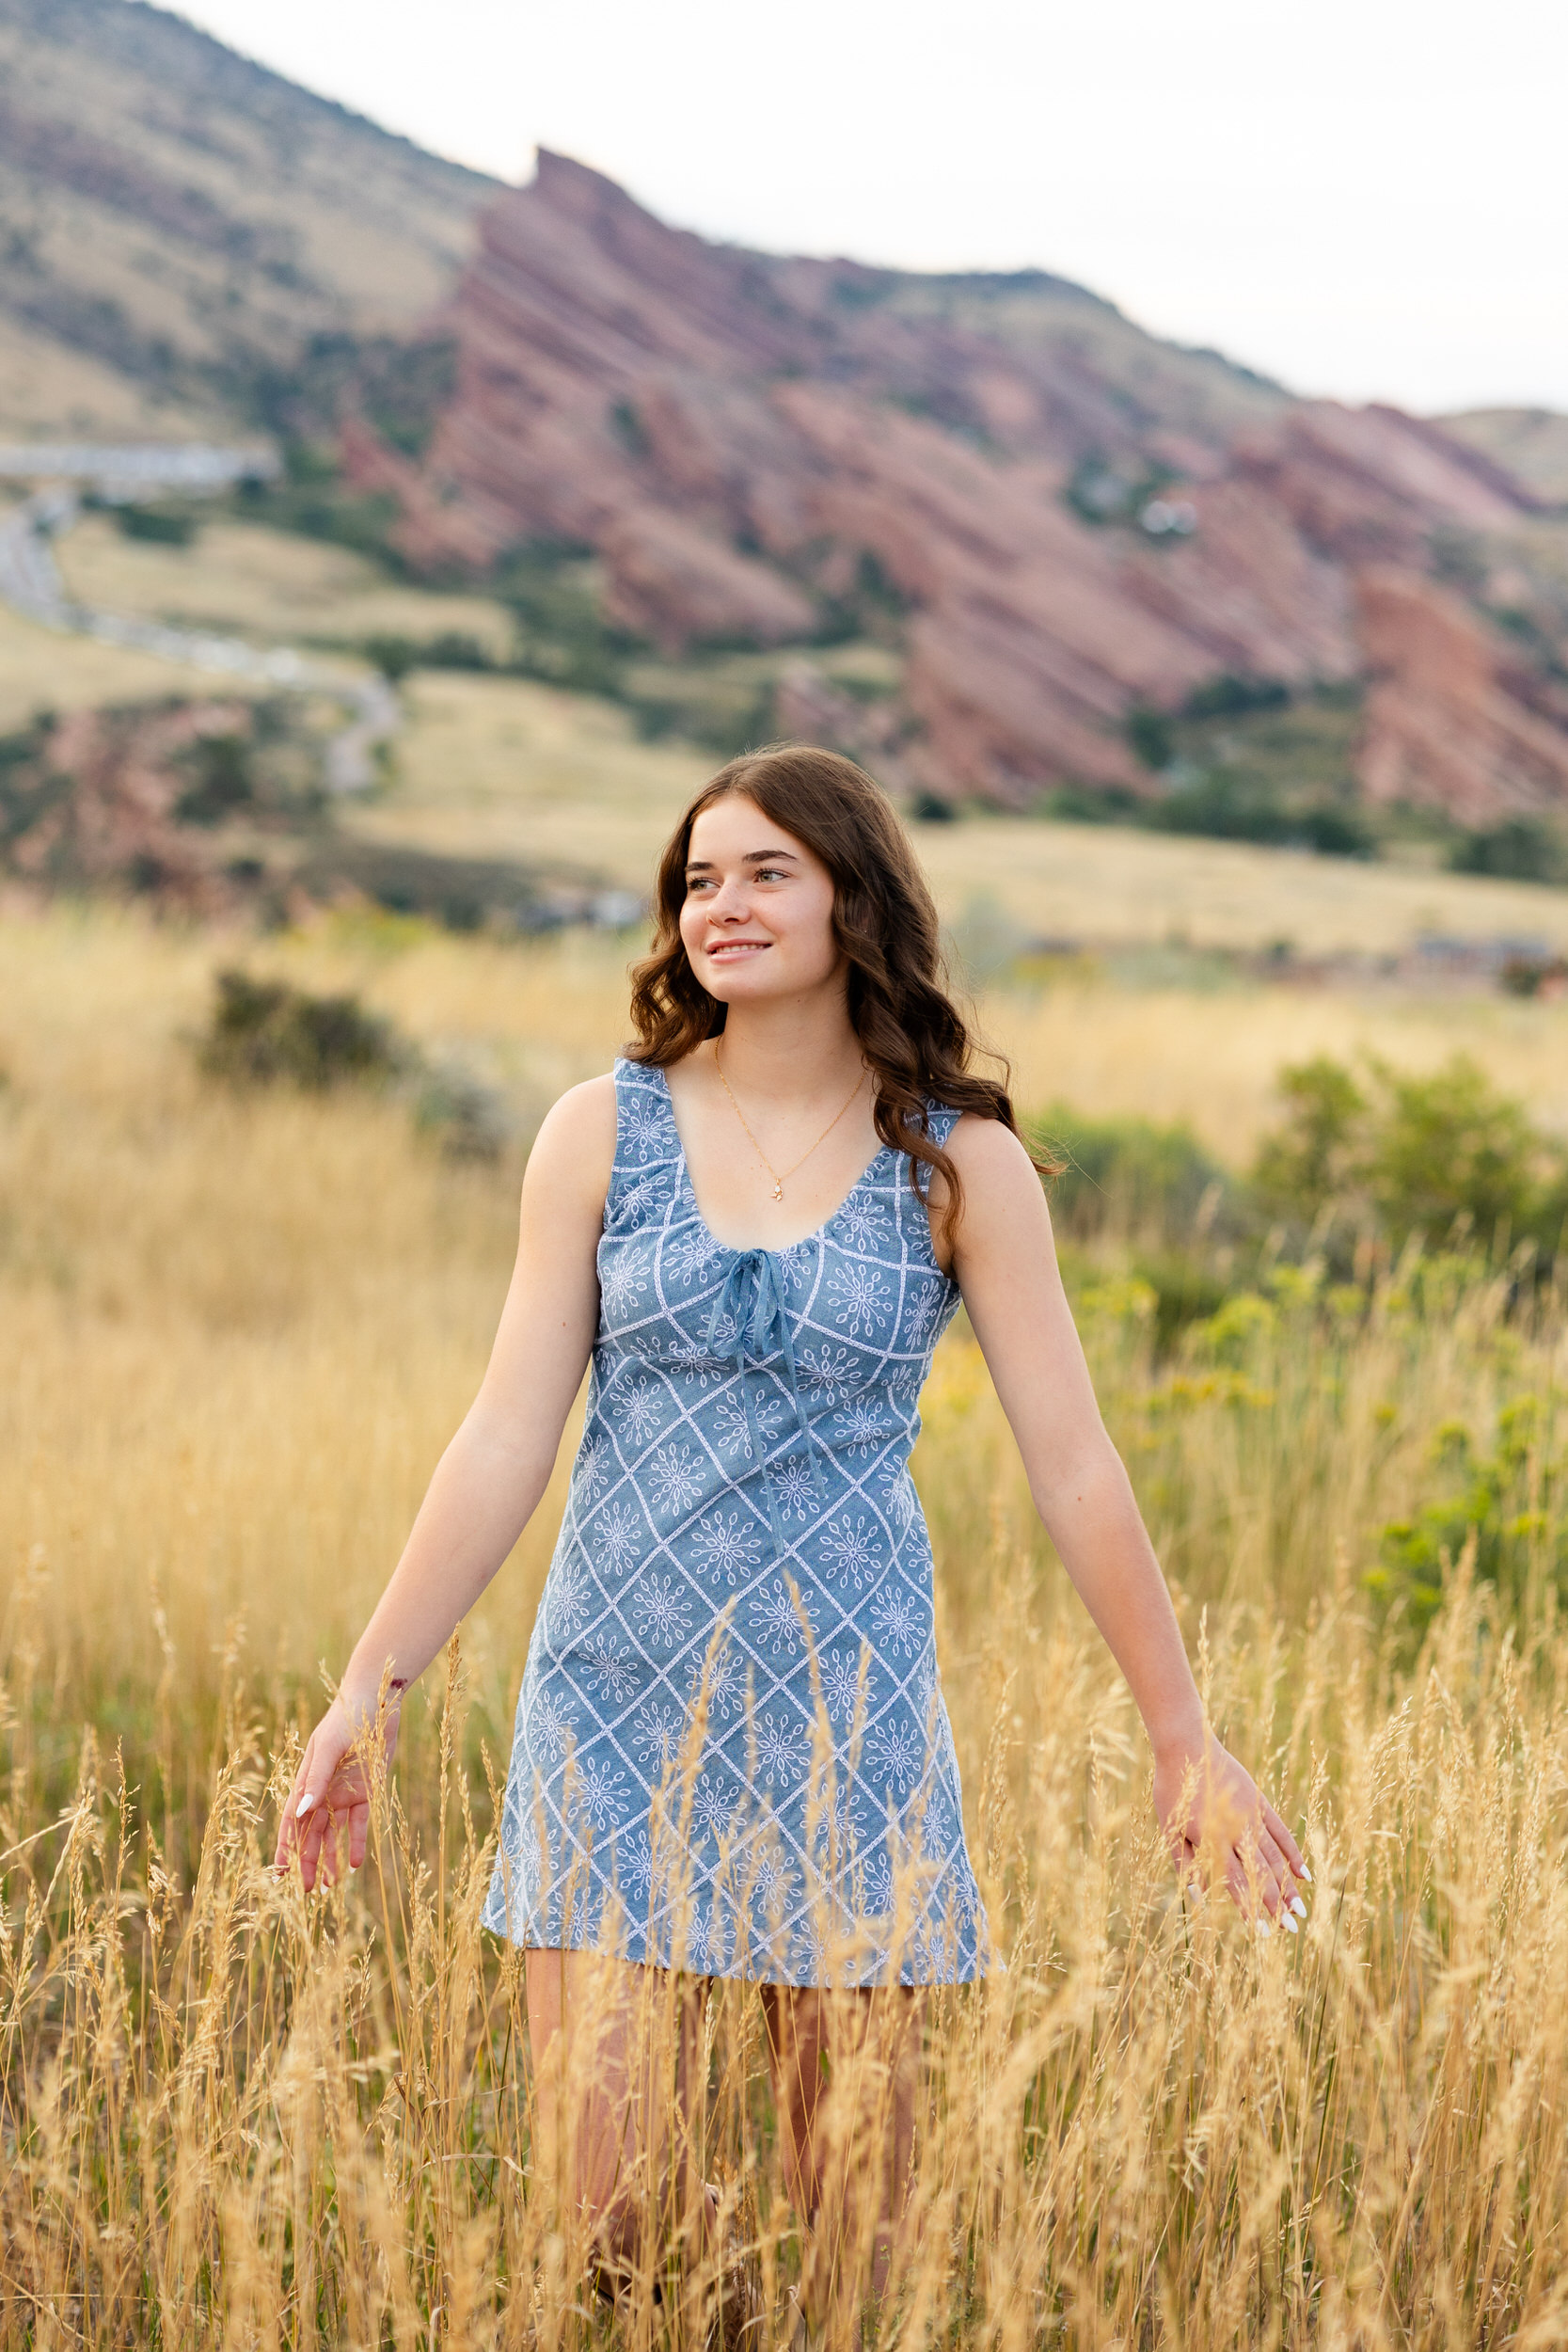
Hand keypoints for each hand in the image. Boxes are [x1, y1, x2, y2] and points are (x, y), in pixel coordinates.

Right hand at [274, 1694, 399, 1889]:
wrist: (376, 1703)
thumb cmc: (345, 1720)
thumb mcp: (328, 1748)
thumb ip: (316, 1779)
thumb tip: (300, 1811)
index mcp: (305, 1783)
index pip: (291, 1822)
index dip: (285, 1847)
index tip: (280, 1874)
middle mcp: (323, 1793)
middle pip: (311, 1834)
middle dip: (308, 1862)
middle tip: (308, 1891)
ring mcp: (345, 1794)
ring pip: (334, 1834)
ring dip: (331, 1858)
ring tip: (330, 1887)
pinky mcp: (367, 1791)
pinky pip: (359, 1823)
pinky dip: (355, 1842)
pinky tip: (353, 1864)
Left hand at [1153, 1727, 1308, 1927]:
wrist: (1186, 1745)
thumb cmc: (1173, 1790)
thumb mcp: (1168, 1829)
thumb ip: (1185, 1864)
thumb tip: (1200, 1899)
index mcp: (1212, 1839)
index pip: (1236, 1883)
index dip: (1250, 1909)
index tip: (1264, 1933)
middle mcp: (1236, 1829)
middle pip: (1261, 1874)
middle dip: (1276, 1905)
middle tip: (1291, 1930)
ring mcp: (1251, 1814)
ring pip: (1275, 1857)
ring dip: (1288, 1886)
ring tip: (1300, 1910)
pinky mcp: (1259, 1801)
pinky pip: (1281, 1832)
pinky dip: (1293, 1854)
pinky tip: (1303, 1874)